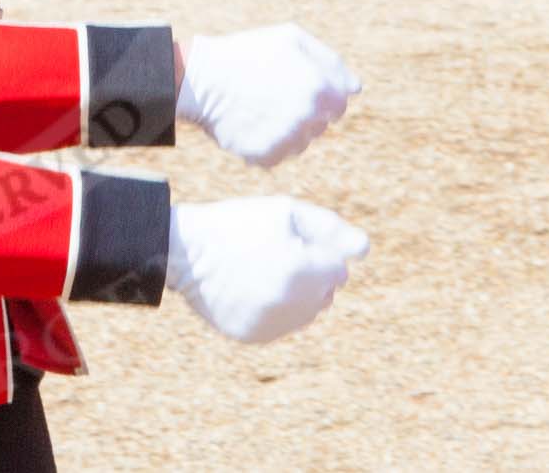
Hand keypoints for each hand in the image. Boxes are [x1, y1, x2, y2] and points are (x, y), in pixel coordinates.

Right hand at [167, 197, 367, 342]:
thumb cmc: (238, 224)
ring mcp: (271, 324)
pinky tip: (251, 290)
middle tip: (274, 256)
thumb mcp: (284, 212)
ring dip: (296, 295)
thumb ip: (329, 228)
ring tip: (262, 272)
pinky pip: (281, 326)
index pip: (338, 271)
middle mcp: (290, 304)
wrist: (184, 251)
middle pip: (326, 294)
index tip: (289, 242)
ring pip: (307, 313)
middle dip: (310, 276)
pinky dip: (273, 311)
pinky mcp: (254, 337)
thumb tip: (364, 250)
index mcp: (302, 271)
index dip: (317, 253)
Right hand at [176, 24, 359, 166]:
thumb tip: (356, 89)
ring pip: (301, 143)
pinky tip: (249, 123)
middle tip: (271, 94)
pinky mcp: (265, 157)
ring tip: (259, 108)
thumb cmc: (247, 53)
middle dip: (304, 112)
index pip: (339, 104)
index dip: (319, 94)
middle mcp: (308, 118)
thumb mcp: (290, 39)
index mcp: (320, 89)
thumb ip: (331, 62)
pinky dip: (267, 143)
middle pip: (320, 125)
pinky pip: (278, 155)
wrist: (200, 78)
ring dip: (287, 130)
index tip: (294, 85)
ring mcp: (286, 140)